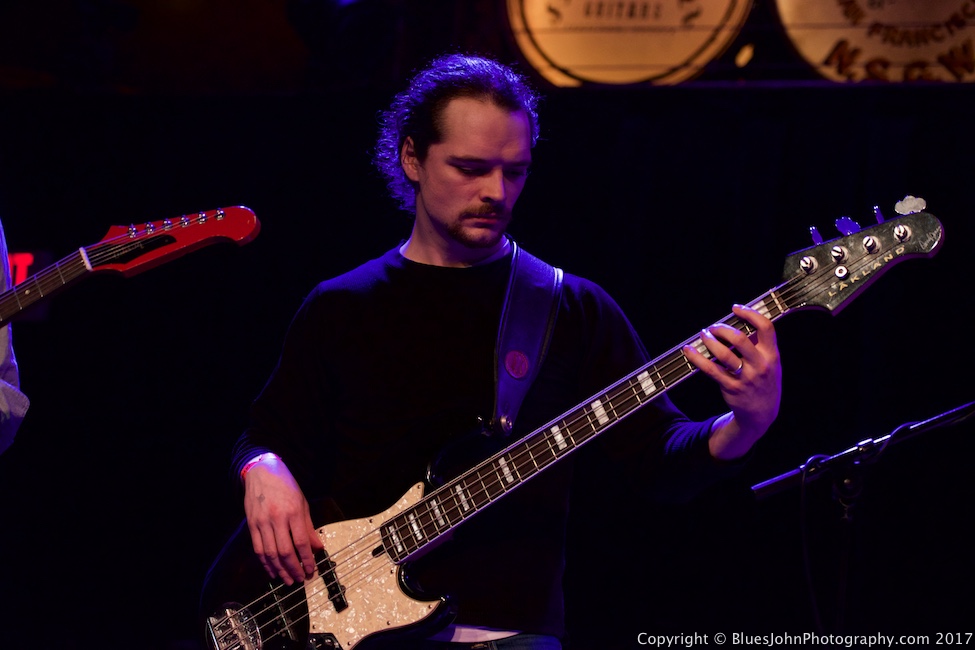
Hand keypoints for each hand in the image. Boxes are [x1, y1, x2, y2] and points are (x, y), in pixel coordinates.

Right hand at [242, 455, 324, 584]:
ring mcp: (261, 522)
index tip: (312, 570)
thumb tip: (318, 548)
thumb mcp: (302, 503)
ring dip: (279, 570)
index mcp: (292, 512)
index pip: (300, 542)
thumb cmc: (286, 486)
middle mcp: (276, 518)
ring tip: (288, 580)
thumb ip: (309, 527)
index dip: (307, 559)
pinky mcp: (251, 525)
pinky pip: (258, 549)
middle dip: (294, 568)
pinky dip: (265, 563)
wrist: (261, 472)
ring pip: (270, 554)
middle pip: (284, 551)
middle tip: (301, 579)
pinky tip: (272, 571)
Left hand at [682, 304, 781, 458]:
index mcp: (772, 355)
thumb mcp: (771, 364)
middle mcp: (760, 366)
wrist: (762, 414)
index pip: (766, 327)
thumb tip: (743, 321)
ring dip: (710, 341)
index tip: (735, 308)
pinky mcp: (731, 387)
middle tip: (714, 327)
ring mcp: (746, 378)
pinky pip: (711, 370)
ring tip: (703, 335)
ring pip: (724, 354)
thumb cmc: (764, 382)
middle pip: (740, 339)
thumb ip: (760, 345)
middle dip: (723, 329)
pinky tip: (689, 351)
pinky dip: (697, 359)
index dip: (750, 314)